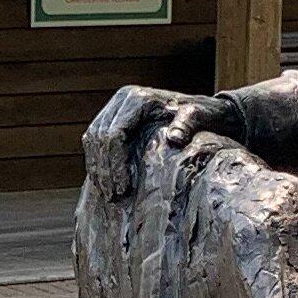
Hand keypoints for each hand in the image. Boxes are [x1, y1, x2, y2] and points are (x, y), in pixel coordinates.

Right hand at [85, 85, 239, 204]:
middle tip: (113, 198)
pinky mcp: (115, 118)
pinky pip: (95, 140)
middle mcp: (123, 99)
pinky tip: (106, 182)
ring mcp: (117, 107)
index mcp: (138, 99)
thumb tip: (174, 138)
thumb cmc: (205, 115)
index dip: (114, 163)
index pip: (114, 134)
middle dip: (103, 169)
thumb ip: (189, 123)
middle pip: (99, 137)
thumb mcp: (202, 117)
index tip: (124, 189)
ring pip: (92, 139)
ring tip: (108, 195)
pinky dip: (98, 162)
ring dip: (97, 168)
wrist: (206, 110)